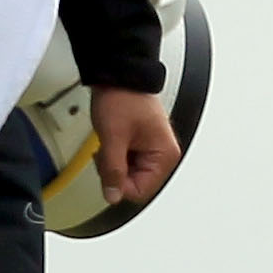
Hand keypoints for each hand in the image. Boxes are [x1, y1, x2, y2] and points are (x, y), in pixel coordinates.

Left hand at [89, 84, 181, 209]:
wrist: (119, 77)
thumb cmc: (122, 99)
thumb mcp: (113, 138)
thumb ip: (113, 171)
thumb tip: (113, 196)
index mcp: (164, 155)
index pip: (140, 190)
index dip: (119, 184)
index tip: (107, 169)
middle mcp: (164, 154)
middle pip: (136, 184)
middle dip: (116, 173)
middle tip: (107, 153)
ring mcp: (154, 149)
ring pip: (130, 174)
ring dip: (115, 164)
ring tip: (110, 144)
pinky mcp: (144, 144)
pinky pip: (128, 162)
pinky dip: (116, 156)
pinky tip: (113, 142)